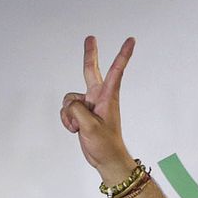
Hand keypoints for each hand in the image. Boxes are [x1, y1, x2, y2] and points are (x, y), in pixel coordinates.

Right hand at [60, 36, 137, 180]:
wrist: (106, 159)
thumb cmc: (105, 144)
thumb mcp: (90, 126)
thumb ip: (76, 109)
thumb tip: (69, 104)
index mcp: (108, 96)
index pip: (117, 71)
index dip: (123, 55)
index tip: (131, 40)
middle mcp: (99, 97)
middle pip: (91, 71)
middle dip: (89, 54)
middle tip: (90, 38)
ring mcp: (89, 104)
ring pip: (69, 98)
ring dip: (68, 113)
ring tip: (78, 127)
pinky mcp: (81, 112)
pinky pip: (66, 109)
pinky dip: (66, 119)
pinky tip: (74, 129)